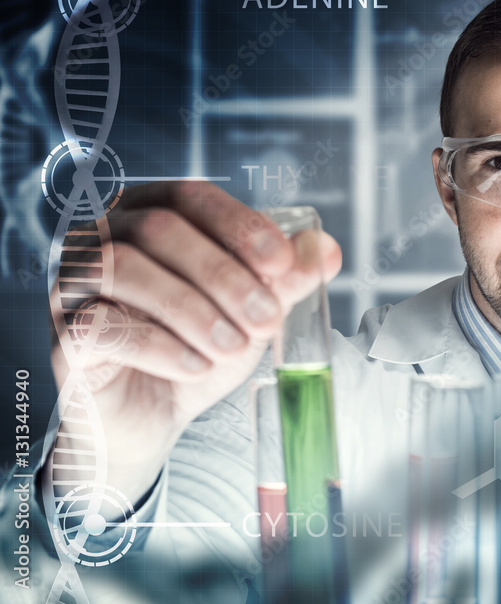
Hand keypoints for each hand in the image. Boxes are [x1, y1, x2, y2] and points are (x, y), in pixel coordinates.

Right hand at [47, 182, 341, 503]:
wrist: (155, 416)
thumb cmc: (200, 345)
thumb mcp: (252, 310)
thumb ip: (286, 279)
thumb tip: (327, 248)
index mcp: (151, 212)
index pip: (192, 195)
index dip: (239, 225)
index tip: (282, 264)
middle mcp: (103, 236)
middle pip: (159, 229)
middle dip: (224, 275)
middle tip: (267, 319)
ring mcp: (74, 282)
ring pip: (125, 268)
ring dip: (192, 309)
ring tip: (234, 347)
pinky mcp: (63, 334)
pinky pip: (99, 324)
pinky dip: (159, 345)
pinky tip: (196, 366)